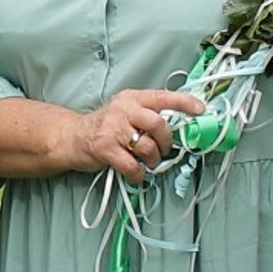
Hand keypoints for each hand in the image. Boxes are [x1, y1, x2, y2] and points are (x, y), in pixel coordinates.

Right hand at [70, 86, 207, 184]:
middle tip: (165, 149)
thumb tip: (180, 126)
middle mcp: (123, 110)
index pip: (163, 97)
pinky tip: (136, 173)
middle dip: (167, 141)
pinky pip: (133, 166)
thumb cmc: (104, 127)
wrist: (71, 137)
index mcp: (132, 98)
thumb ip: (148, 115)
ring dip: (153, 159)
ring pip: (148, 147)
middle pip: (158, 124)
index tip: (200, 110)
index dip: (185, 103)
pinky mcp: (105, 149)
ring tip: (148, 161)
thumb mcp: (126, 112)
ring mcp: (113, 129)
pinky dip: (139, 174)